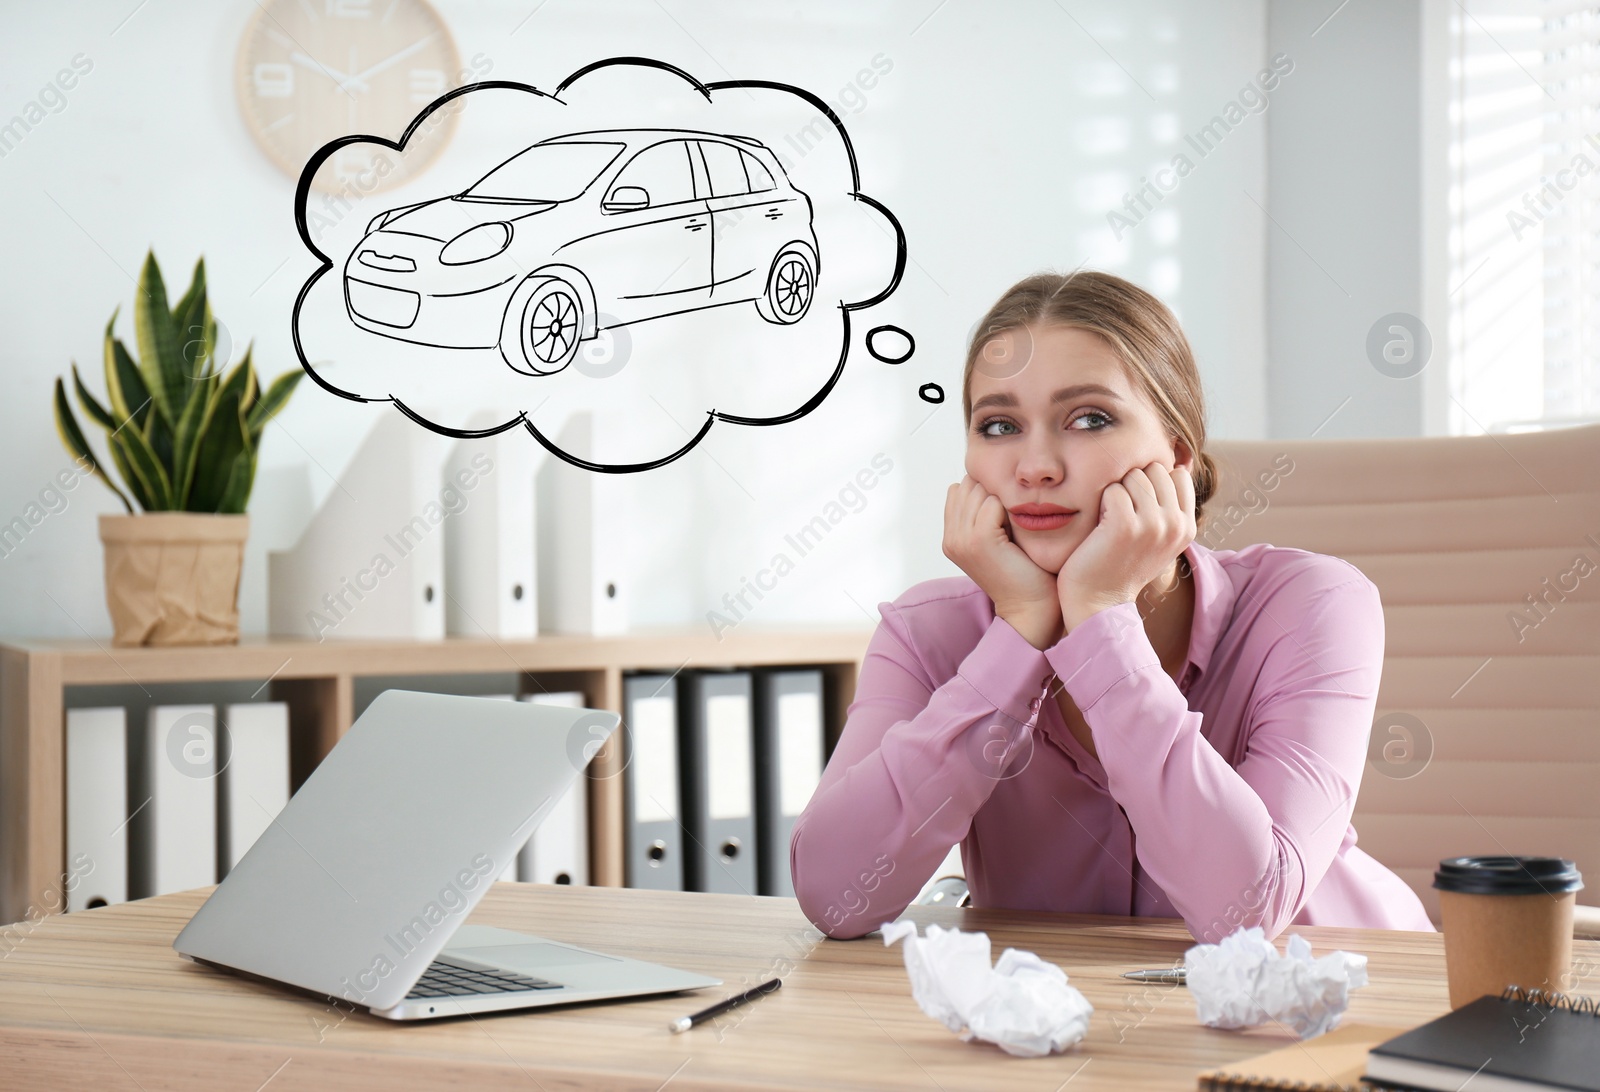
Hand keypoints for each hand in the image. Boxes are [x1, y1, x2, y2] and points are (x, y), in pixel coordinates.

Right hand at [944, 475, 1062, 647]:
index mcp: (950, 537)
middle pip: (968, 485)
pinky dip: (1008, 509)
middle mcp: (950, 538)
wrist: (1031, 605)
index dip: (984, 492)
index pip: (959, 488)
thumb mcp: (997, 537)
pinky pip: (992, 503)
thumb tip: (989, 480)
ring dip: (1001, 500)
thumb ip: (985, 512)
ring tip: (1014, 526)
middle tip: (1012, 519)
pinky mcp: (979, 541)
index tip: (1004, 515)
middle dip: (992, 492)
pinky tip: (1017, 530)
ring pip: (979, 491)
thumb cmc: (1023, 570)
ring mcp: (961, 540)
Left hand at [1056, 462, 1195, 629]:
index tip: (1138, 508)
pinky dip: (1101, 503)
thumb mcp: (1158, 537)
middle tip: (1121, 515)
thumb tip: (1178, 464)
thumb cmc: (1121, 565)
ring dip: (1116, 493)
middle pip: (1154, 469)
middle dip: (1133, 484)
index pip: (1176, 474)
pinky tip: (1100, 526)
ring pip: (1133, 475)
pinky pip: (1113, 489)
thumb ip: (1170, 506)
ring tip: (1111, 522)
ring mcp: (1153, 524)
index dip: (1152, 483)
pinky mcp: (1125, 525)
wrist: (1098, 602)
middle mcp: (1176, 525)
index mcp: (1188, 527)